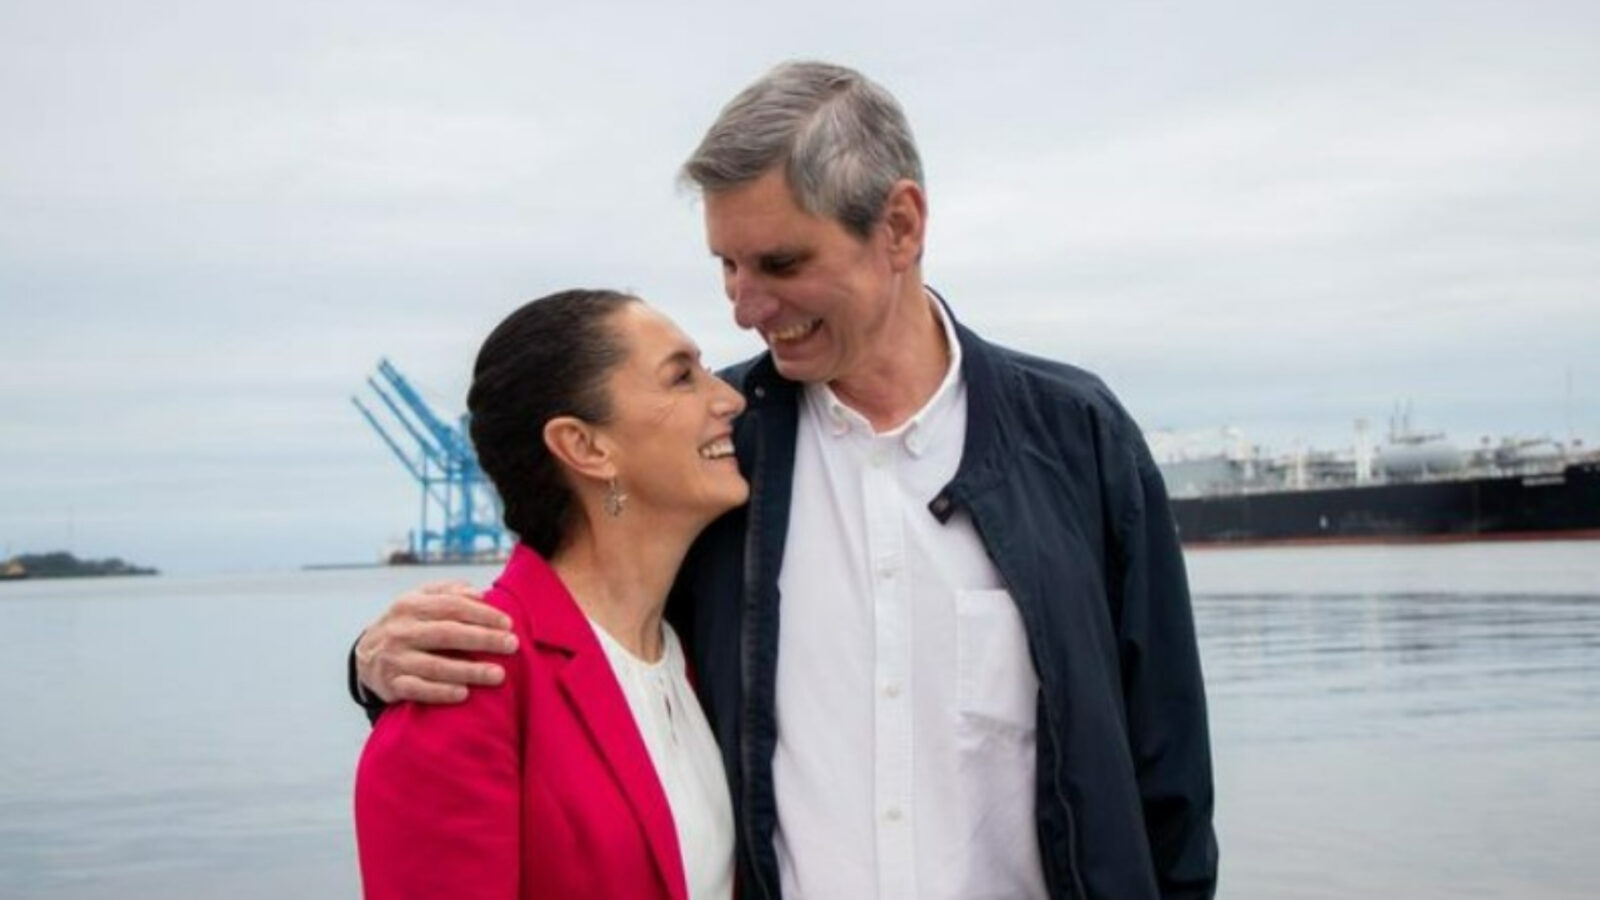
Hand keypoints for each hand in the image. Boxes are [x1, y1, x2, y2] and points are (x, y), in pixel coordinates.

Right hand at [355, 580, 516, 703]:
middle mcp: (400, 630)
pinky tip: (464, 694)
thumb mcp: (420, 600)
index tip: (508, 624)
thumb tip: (480, 594)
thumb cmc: (408, 624)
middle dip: (483, 639)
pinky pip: (418, 690)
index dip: (482, 614)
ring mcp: (394, 658)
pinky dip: (441, 692)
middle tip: (512, 645)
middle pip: (448, 633)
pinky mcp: (391, 684)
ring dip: (469, 671)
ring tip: (498, 675)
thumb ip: (450, 592)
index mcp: (410, 604)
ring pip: (436, 665)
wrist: (365, 656)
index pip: (452, 606)